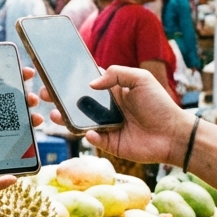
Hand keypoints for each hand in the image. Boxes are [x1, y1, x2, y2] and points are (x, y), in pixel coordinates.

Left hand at [0, 69, 42, 153]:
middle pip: (15, 99)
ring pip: (16, 118)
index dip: (17, 75)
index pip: (2, 81)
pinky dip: (21, 138)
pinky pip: (9, 138)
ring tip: (35, 118)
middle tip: (32, 98)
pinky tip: (28, 139)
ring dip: (29, 117)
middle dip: (28, 97)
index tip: (27, 72)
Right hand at [40, 65, 188, 164]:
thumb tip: (90, 83)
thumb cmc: (159, 104)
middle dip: (58, 98)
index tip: (52, 75)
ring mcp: (106, 126)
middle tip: (43, 94)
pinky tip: (90, 132)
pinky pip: (93, 139)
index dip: (69, 79)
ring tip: (54, 113)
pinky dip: (88, 135)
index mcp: (112, 90)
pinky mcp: (108, 143)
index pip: (85, 82)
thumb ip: (116, 74)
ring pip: (79, 121)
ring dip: (65, 117)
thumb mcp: (140, 79)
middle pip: (76, 102)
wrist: (173, 134)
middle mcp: (106, 107)